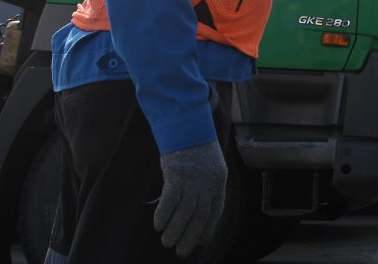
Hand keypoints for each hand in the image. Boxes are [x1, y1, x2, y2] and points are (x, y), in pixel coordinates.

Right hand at [154, 140, 226, 257]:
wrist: (189, 126)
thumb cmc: (197, 149)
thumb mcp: (209, 167)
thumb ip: (206, 187)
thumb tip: (196, 210)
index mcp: (219, 182)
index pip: (216, 212)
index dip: (208, 229)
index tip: (201, 242)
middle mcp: (208, 184)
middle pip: (200, 216)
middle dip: (190, 237)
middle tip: (181, 252)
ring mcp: (193, 180)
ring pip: (184, 212)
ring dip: (174, 230)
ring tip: (167, 243)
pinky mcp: (177, 175)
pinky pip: (170, 200)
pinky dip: (163, 215)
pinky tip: (158, 226)